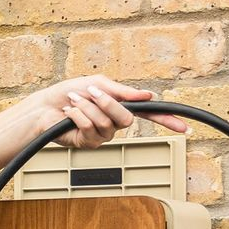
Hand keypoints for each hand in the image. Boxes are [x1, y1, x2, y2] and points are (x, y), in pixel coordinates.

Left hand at [0, 76, 190, 178]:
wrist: (42, 107)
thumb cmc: (67, 93)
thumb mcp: (96, 84)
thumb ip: (121, 91)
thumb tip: (148, 94)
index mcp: (120, 106)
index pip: (149, 115)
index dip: (167, 121)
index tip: (186, 127)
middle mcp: (114, 123)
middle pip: (127, 119)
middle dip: (107, 103)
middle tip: (91, 93)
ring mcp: (102, 136)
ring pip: (107, 124)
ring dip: (87, 107)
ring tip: (73, 102)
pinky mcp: (87, 145)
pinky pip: (90, 130)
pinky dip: (78, 116)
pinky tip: (68, 114)